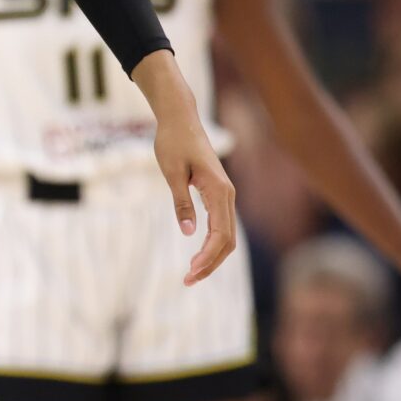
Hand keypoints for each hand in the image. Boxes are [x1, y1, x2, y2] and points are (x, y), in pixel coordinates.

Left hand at [139, 57, 235, 283]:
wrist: (180, 119)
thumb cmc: (173, 141)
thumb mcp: (171, 172)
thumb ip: (181, 202)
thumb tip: (189, 232)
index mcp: (219, 191)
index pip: (220, 235)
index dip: (207, 258)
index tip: (189, 273)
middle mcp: (228, 195)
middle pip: (227, 241)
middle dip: (210, 264)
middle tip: (186, 281)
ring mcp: (225, 195)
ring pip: (227, 235)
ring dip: (212, 257)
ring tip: (191, 274)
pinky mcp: (218, 194)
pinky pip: (221, 225)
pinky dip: (213, 244)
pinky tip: (199, 255)